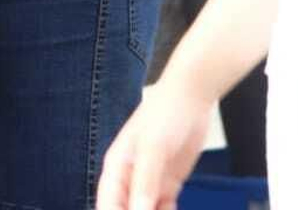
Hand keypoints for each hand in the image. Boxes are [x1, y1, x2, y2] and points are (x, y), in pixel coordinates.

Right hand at [96, 76, 215, 209]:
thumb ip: (145, 183)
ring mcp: (150, 181)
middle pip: (125, 209)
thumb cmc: (163, 115)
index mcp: (116, 167)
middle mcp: (129, 177)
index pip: (107, 203)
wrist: (190, 99)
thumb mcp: (153, 149)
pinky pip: (164, 209)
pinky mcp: (169, 183)